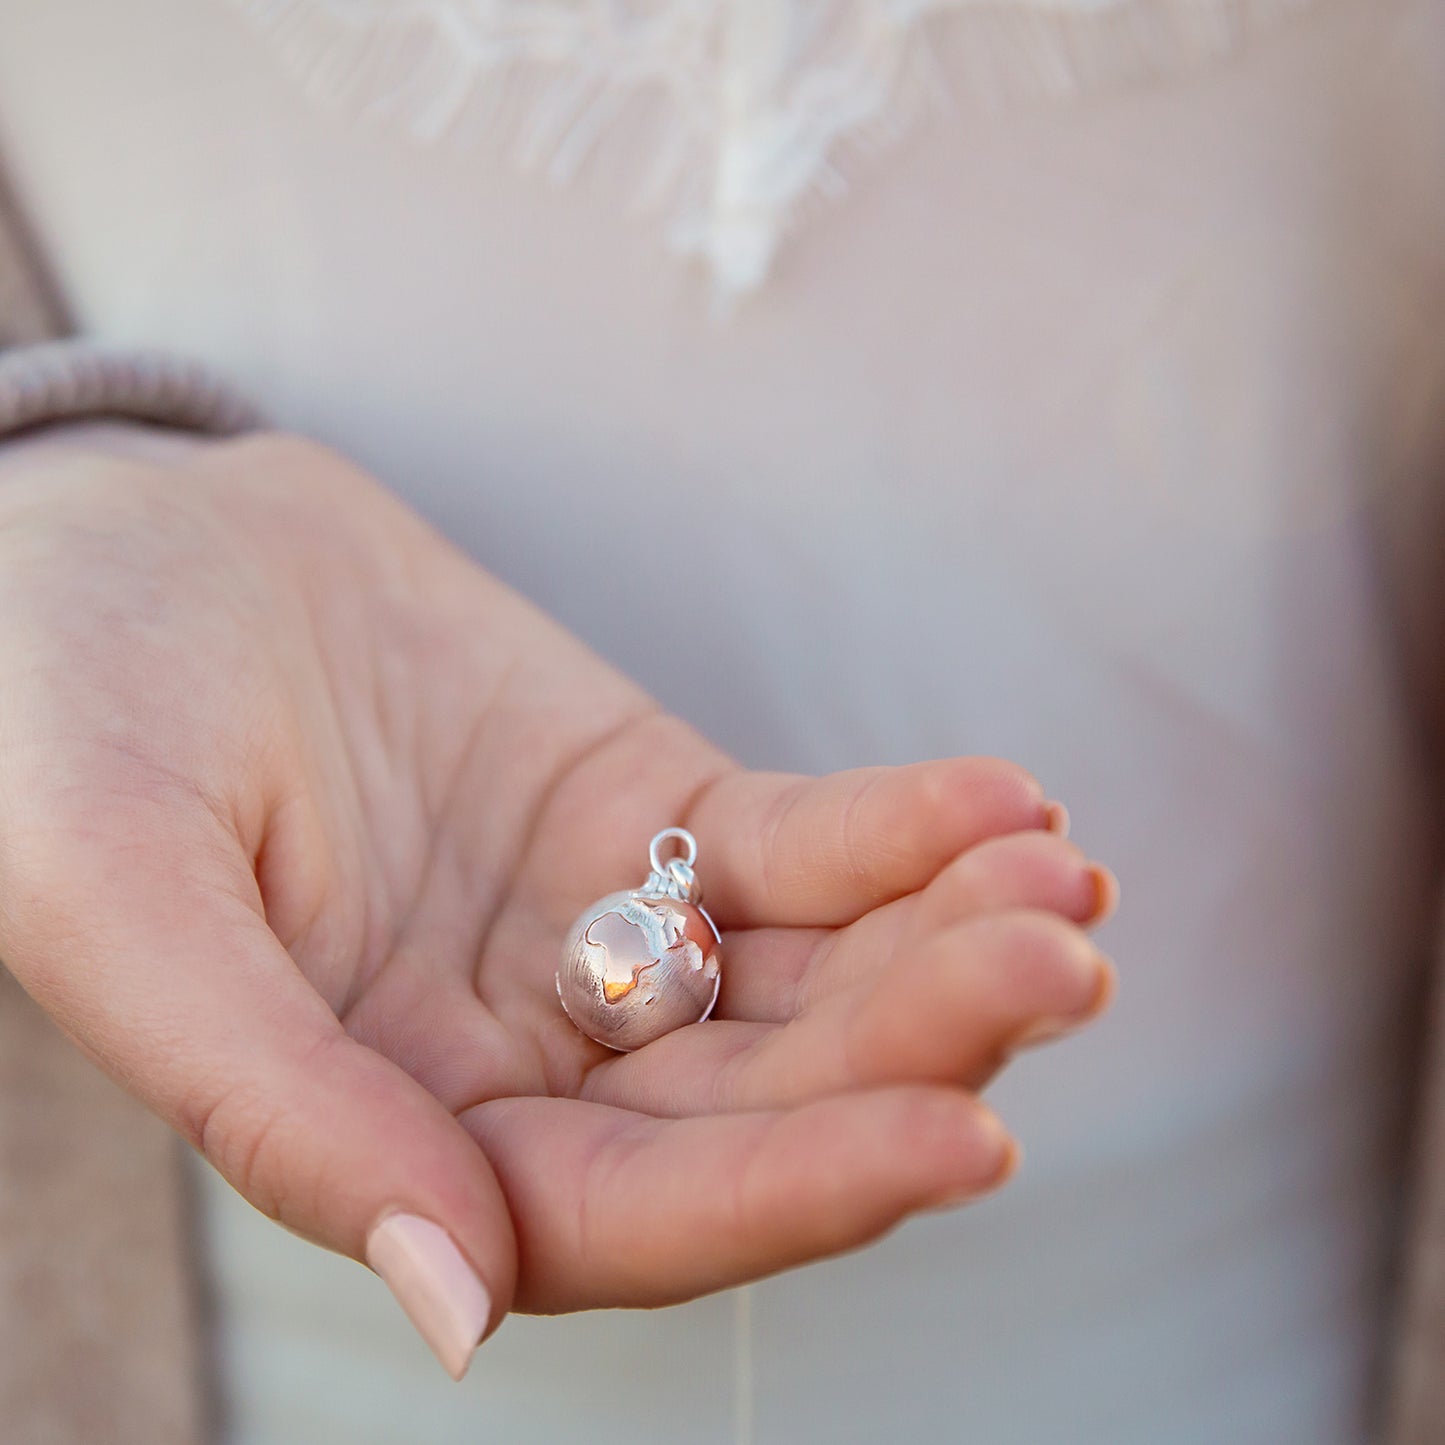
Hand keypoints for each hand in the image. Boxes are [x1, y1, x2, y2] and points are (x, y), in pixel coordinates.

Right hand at [0, 429, 1116, 1377]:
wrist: (117, 543)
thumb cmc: (61, 717)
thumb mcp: (121, 902)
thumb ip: (281, 1103)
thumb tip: (456, 1304)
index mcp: (398, 1127)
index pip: (624, 1216)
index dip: (792, 1191)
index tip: (960, 1137)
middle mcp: (522, 1055)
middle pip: (758, 1098)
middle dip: (916, 1043)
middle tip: (1057, 965)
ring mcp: (600, 928)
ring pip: (806, 977)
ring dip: (942, 938)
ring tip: (1062, 882)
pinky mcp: (647, 808)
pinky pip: (798, 843)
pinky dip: (900, 827)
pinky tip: (1003, 803)